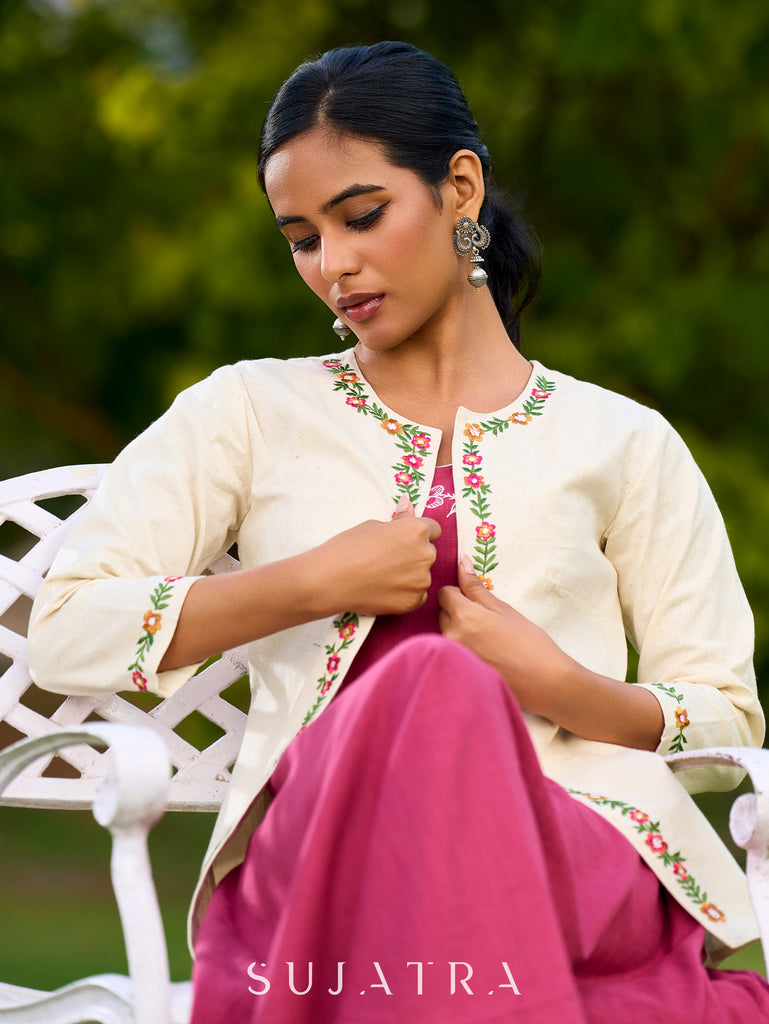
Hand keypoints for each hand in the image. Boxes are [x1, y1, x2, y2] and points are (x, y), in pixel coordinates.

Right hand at [310, 495, 440, 616]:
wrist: (330, 580)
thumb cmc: (348, 547)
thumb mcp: (373, 525)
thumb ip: (399, 520)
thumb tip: (409, 504)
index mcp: (417, 530)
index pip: (433, 529)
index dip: (417, 534)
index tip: (403, 540)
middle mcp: (426, 554)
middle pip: (428, 552)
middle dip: (414, 554)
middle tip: (387, 559)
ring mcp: (421, 581)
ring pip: (422, 575)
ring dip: (410, 575)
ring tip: (382, 576)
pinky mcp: (413, 602)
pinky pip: (417, 595)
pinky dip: (405, 593)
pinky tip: (385, 590)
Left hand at [437, 554, 571, 716]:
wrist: (544, 682)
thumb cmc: (528, 642)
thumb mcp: (503, 609)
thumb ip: (476, 587)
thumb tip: (462, 562)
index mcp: (463, 616)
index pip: (444, 594)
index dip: (460, 592)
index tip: (477, 600)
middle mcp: (451, 636)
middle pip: (443, 613)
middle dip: (459, 612)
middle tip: (486, 621)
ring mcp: (452, 656)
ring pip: (447, 633)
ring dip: (461, 631)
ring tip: (488, 640)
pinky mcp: (457, 671)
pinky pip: (452, 651)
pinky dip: (463, 648)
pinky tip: (485, 655)